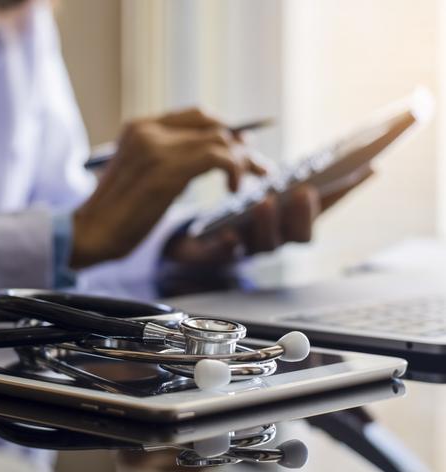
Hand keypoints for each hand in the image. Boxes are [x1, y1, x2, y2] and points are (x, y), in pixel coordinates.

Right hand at [69, 108, 264, 268]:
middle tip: (258, 168)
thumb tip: (209, 153)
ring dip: (242, 161)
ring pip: (219, 139)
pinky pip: (217, 157)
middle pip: (212, 123)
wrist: (90, 233)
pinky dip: (233, 171)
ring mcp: (157, 147)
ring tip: (247, 183)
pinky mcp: (167, 170)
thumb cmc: (116, 213)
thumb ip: (168, 159)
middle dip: (241, 144)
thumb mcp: (141, 174)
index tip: (243, 148)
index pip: (196, 115)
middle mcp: (148, 130)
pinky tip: (231, 190)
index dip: (225, 129)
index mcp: (139, 128)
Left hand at [164, 167, 374, 266]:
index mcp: (287, 218)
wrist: (187, 239)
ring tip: (263, 203)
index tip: (367, 168)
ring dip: (269, 223)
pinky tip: (228, 234)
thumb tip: (247, 133)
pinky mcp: (219, 256)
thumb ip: (247, 165)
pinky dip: (229, 247)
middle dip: (305, 213)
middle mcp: (274, 236)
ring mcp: (249, 249)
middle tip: (303, 192)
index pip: (323, 206)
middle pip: (301, 234)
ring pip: (267, 245)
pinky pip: (227, 256)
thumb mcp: (239, 183)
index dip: (345, 192)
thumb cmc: (225, 211)